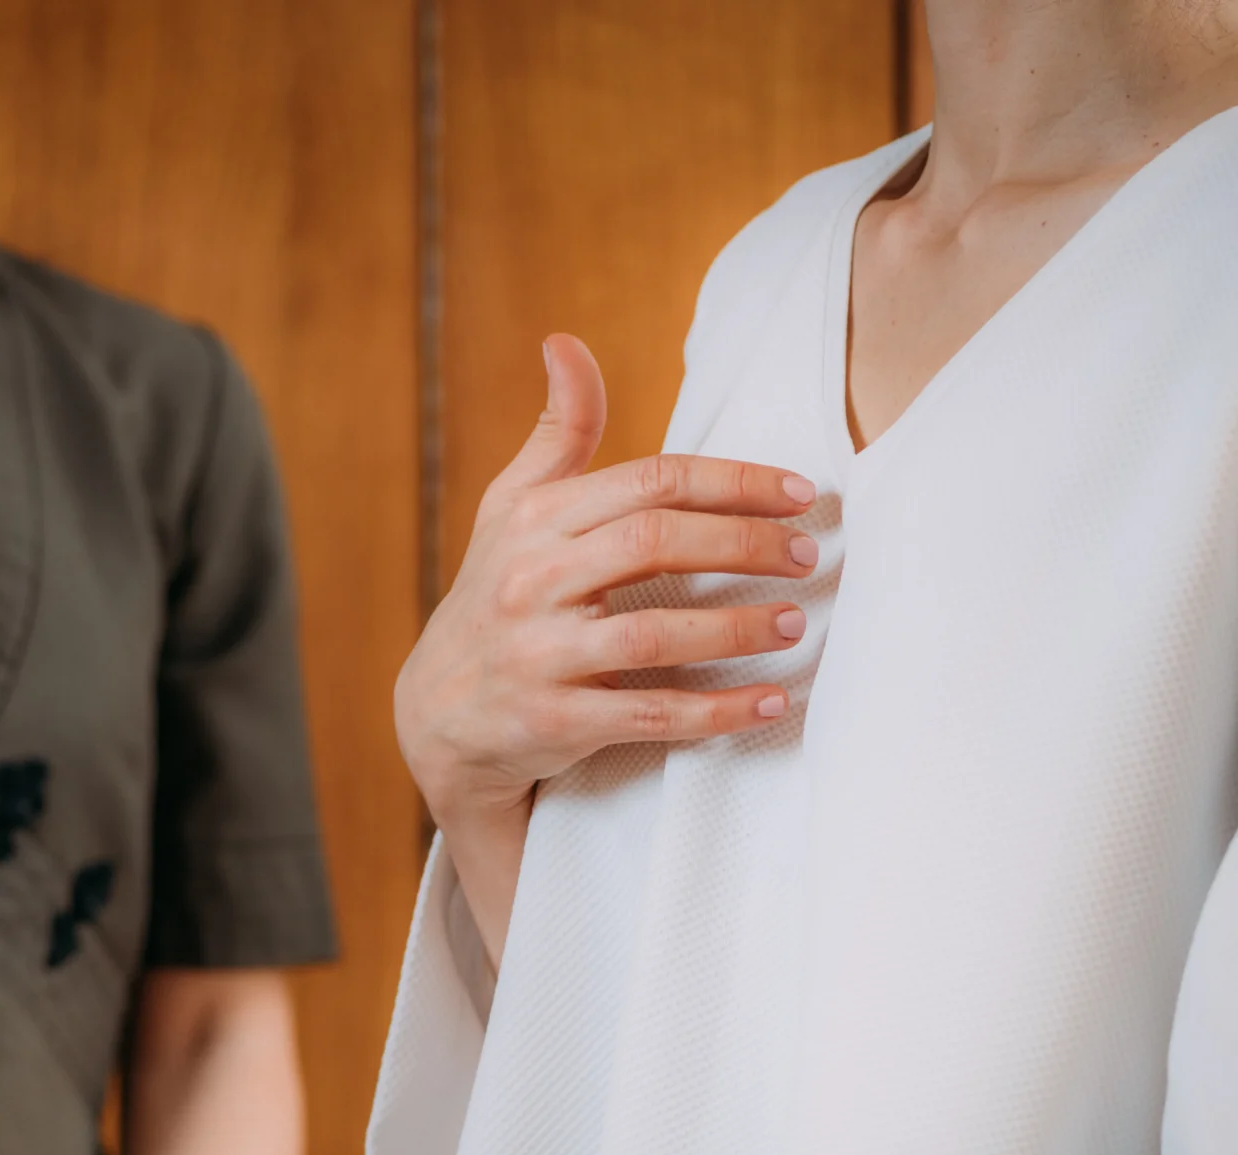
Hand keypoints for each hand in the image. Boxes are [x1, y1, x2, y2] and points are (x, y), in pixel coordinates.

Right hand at [397, 336, 816, 941]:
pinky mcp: (552, 722)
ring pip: (653, 634)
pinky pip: (648, 715)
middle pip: (653, 544)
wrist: (436, 714)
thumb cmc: (495, 594)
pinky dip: (716, 712)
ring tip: (795, 623)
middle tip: (808, 557)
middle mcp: (529, 581)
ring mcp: (539, 655)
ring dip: (737, 628)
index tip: (800, 494)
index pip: (647, 482)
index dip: (732, 483)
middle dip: (744, 546)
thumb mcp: (510, 510)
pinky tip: (770, 702)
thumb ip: (556, 432)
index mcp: (533, 520)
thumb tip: (565, 342)